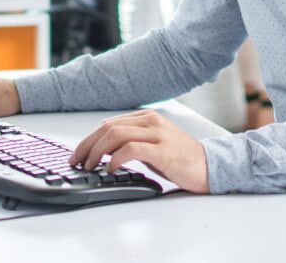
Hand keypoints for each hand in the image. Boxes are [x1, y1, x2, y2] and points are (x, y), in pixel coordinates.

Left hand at [69, 109, 208, 193]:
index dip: (89, 139)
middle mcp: (151, 121)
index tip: (78, 154)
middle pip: (108, 128)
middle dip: (87, 145)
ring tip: (89, 166)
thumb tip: (102, 151)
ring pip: (116, 135)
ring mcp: (158, 134)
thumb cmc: (180, 159)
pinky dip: (115, 158)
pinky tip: (110, 168)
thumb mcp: (153, 145)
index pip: (109, 124)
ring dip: (97, 151)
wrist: (209, 166)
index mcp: (147, 117)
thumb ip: (131, 142)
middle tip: (76, 161)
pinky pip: (131, 149)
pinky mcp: (163, 150)